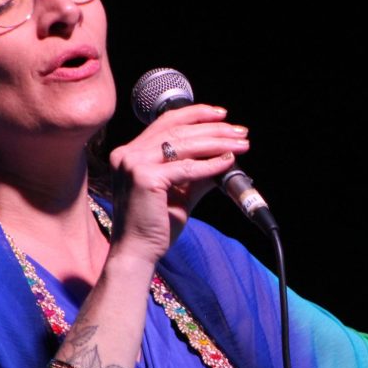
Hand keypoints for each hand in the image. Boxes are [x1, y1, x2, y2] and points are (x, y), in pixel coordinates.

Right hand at [107, 104, 249, 263]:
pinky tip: (228, 162)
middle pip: (178, 130)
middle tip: (240, 132)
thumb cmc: (155, 226)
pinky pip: (186, 168)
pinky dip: (210, 164)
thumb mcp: (180, 192)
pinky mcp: (145, 178)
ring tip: (240, 144)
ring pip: (183, 144)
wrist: (137, 253)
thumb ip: (197, 173)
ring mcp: (133, 164)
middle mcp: (128, 154)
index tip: (221, 115)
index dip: (195, 114)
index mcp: (130, 153)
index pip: (165, 122)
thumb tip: (225, 157)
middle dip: (213, 129)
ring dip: (217, 142)